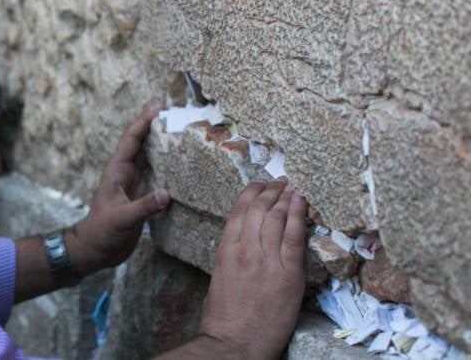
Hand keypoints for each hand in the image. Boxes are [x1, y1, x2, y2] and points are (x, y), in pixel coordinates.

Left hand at [66, 106, 168, 273]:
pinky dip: (168, 169)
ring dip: (164, 147)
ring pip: (150, 159)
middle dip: (158, 129)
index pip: (131, 140)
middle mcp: (126, 174)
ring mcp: (134, 185)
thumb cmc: (102, 232)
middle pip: (143, 145)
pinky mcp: (141, 197)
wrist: (95, 250)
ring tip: (184, 135)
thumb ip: (143, 207)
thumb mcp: (122, 219)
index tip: (160, 108)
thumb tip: (166, 194)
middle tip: (178, 116)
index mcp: (117, 171)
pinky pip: (156, 177)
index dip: (144, 122)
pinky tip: (182, 167)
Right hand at [194, 179, 306, 359]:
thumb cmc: (224, 318)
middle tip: (281, 180)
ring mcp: (267, 261)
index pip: (240, 210)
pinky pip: (294, 238)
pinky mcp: (288, 275)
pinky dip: (299, 216)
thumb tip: (245, 244)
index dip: (252, 192)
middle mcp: (245, 249)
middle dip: (271, 190)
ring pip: (277, 218)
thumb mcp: (221, 278)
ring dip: (286, 198)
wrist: (235, 343)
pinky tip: (302, 203)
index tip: (261, 183)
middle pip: (260, 209)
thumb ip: (233, 257)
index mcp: (225, 250)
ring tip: (293, 187)